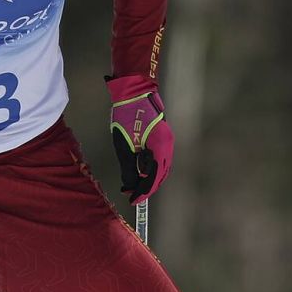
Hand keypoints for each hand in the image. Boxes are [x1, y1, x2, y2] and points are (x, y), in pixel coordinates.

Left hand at [107, 75, 172, 202]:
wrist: (134, 90)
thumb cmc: (128, 115)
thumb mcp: (124, 145)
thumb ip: (129, 167)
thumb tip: (130, 186)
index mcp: (160, 147)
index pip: (154, 177)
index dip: (144, 191)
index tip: (134, 201)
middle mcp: (168, 145)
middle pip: (160, 174)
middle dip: (147, 186)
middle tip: (133, 195)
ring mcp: (167, 140)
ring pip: (161, 167)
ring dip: (149, 178)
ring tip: (135, 185)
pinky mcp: (162, 136)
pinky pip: (159, 158)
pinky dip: (150, 167)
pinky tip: (140, 171)